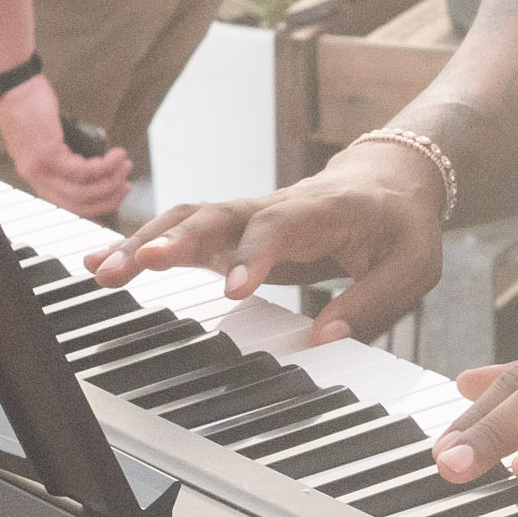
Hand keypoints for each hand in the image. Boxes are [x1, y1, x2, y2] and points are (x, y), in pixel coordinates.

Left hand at [0, 80, 137, 223]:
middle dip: (109, 197)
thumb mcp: (44, 139)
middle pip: (79, 204)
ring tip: (124, 165)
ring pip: (83, 191)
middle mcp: (37, 178)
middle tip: (125, 184)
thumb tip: (89, 163)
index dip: (97, 204)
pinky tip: (116, 155)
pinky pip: (83, 171)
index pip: (69, 205)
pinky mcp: (48, 154)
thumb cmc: (28, 106)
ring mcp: (41, 168)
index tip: (115, 193)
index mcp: (37, 177)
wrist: (12, 87)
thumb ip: (62, 155)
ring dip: (111, 181)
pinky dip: (105, 166)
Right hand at [105, 152, 448, 347]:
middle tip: (138, 266)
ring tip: (102, 272)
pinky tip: (103, 265)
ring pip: (189, 218)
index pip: (280, 224)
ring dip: (145, 242)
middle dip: (175, 239)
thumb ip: (374, 302)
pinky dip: (144, 246)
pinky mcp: (234, 231)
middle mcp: (276, 205)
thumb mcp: (415, 266)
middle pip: (217, 214)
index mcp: (324, 209)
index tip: (235, 291)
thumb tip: (323, 338)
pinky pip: (184, 233)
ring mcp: (250, 216)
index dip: (254, 253)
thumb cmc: (403, 225)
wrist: (391, 178)